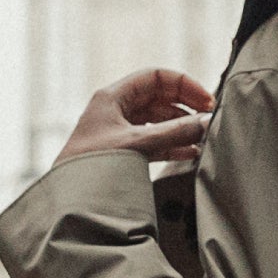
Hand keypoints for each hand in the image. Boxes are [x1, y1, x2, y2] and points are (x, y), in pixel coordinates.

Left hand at [56, 68, 212, 169]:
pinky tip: (190, 153)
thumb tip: (206, 123)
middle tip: (207, 119)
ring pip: (157, 121)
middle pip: (159, 98)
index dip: (183, 85)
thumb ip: (174, 133)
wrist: (70, 199)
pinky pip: (153, 142)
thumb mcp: (138, 144)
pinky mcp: (123, 152)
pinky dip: (172, 145)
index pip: (155, 77)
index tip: (205, 101)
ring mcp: (119, 131)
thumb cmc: (93, 165)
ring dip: (180, 128)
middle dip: (185, 107)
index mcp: (113, 97)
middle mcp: (115, 110)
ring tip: (202, 138)